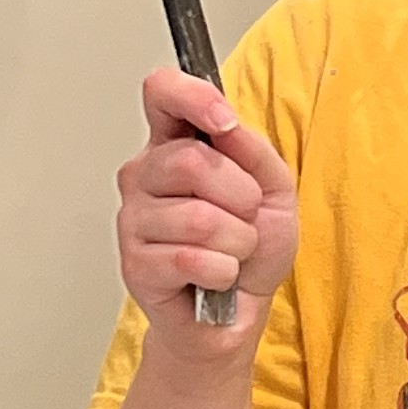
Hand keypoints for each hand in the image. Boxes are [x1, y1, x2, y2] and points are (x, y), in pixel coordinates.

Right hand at [116, 71, 299, 329]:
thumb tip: (225, 124)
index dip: (191, 97)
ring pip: (197, 217)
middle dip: (240, 196)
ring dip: (236, 242)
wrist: (240, 314)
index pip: (162, 94)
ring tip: (231, 253)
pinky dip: (223, 271)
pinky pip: (192, 259)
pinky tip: (216, 277)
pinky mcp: (135, 265)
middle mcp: (145, 176)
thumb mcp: (273, 189)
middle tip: (243, 219)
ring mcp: (134, 220)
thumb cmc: (251, 248)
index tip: (223, 121)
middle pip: (190, 161)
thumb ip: (252, 150)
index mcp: (175, 145)